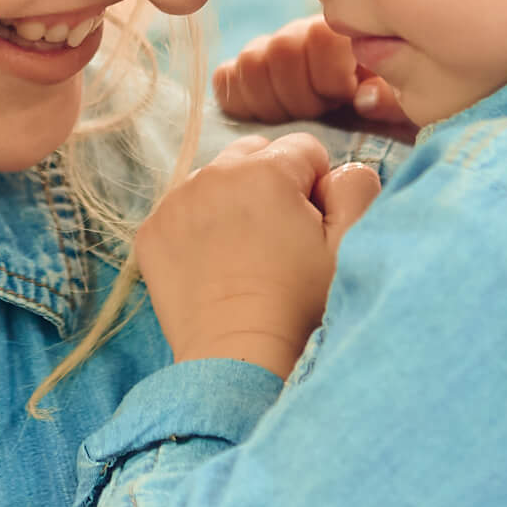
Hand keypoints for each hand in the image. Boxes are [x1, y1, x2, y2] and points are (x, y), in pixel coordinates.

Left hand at [134, 133, 380, 377]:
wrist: (239, 358)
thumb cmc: (301, 306)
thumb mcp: (349, 245)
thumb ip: (355, 188)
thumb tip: (339, 171)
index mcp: (266, 171)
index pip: (304, 148)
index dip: (317, 186)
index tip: (312, 227)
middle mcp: (212, 174)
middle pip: (254, 154)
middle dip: (273, 183)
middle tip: (280, 238)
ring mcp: (174, 202)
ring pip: (215, 179)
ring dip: (233, 201)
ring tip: (246, 254)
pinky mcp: (151, 232)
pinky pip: (182, 209)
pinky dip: (198, 226)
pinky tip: (214, 265)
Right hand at [215, 16, 414, 136]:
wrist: (366, 103)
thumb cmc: (391, 99)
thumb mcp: (407, 99)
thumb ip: (391, 97)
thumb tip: (362, 99)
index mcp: (344, 30)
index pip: (319, 38)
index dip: (328, 76)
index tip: (345, 98)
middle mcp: (302, 32)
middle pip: (279, 50)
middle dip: (299, 94)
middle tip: (319, 113)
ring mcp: (271, 49)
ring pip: (250, 62)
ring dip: (270, 101)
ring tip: (295, 116)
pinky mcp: (246, 71)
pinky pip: (226, 76)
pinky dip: (238, 98)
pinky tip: (263, 115)